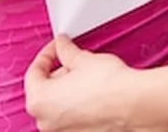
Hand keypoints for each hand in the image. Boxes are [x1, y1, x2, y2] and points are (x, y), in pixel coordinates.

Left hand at [25, 36, 145, 131]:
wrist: (133, 104)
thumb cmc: (108, 86)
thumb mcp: (83, 60)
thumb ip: (66, 52)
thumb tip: (62, 46)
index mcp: (39, 101)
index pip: (34, 73)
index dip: (47, 55)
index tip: (56, 47)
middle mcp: (45, 121)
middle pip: (44, 91)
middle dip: (58, 73)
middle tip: (73, 60)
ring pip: (58, 106)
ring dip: (68, 90)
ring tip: (86, 76)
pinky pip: (71, 117)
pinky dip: (78, 104)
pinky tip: (92, 92)